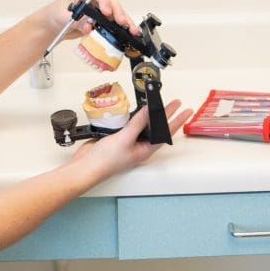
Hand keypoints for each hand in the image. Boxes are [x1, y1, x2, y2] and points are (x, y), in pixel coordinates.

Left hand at [43, 0, 139, 42]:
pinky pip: (115, 20)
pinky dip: (122, 27)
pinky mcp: (103, 17)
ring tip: (132, 29)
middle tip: (121, 21)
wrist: (55, 24)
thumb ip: (78, 20)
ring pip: (116, 11)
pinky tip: (130, 31)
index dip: (104, 1)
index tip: (106, 12)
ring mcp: (100, 6)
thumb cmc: (57, 14)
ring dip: (124, 20)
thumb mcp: (64, 16)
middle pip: (110, 1)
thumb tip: (89, 25)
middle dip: (117, 12)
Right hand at [71, 99, 192, 181]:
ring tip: (159, 104)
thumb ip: (138, 123)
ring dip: (149, 115)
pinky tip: (135, 110)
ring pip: (143, 126)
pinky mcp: (117, 137)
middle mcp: (139, 146)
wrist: (85, 166)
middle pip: (156, 128)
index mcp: (145, 150)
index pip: (165, 132)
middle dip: (166, 116)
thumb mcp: (125, 139)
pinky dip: (133, 116)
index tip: (184, 109)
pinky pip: (129, 125)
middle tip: (176, 104)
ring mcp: (128, 142)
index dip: (176, 120)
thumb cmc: (105, 161)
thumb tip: (150, 111)